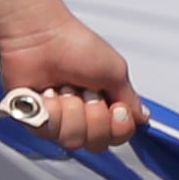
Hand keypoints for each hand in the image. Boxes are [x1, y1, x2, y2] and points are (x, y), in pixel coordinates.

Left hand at [0, 16, 144, 153]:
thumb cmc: (74, 44)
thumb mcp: (115, 70)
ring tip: (64, 88)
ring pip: (72, 139)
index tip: (116, 108)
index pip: (118, 135)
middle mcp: (82, 114)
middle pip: (96, 142)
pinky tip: (48, 92)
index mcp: (104, 102)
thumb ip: (130, 99)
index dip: (119, 127)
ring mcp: (59, 118)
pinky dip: (51, 110)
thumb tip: (142, 117)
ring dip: (71, 110)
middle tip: (87, 93)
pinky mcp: (36, 120)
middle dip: (93, 117)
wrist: (40, 37)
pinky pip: (48, 132)